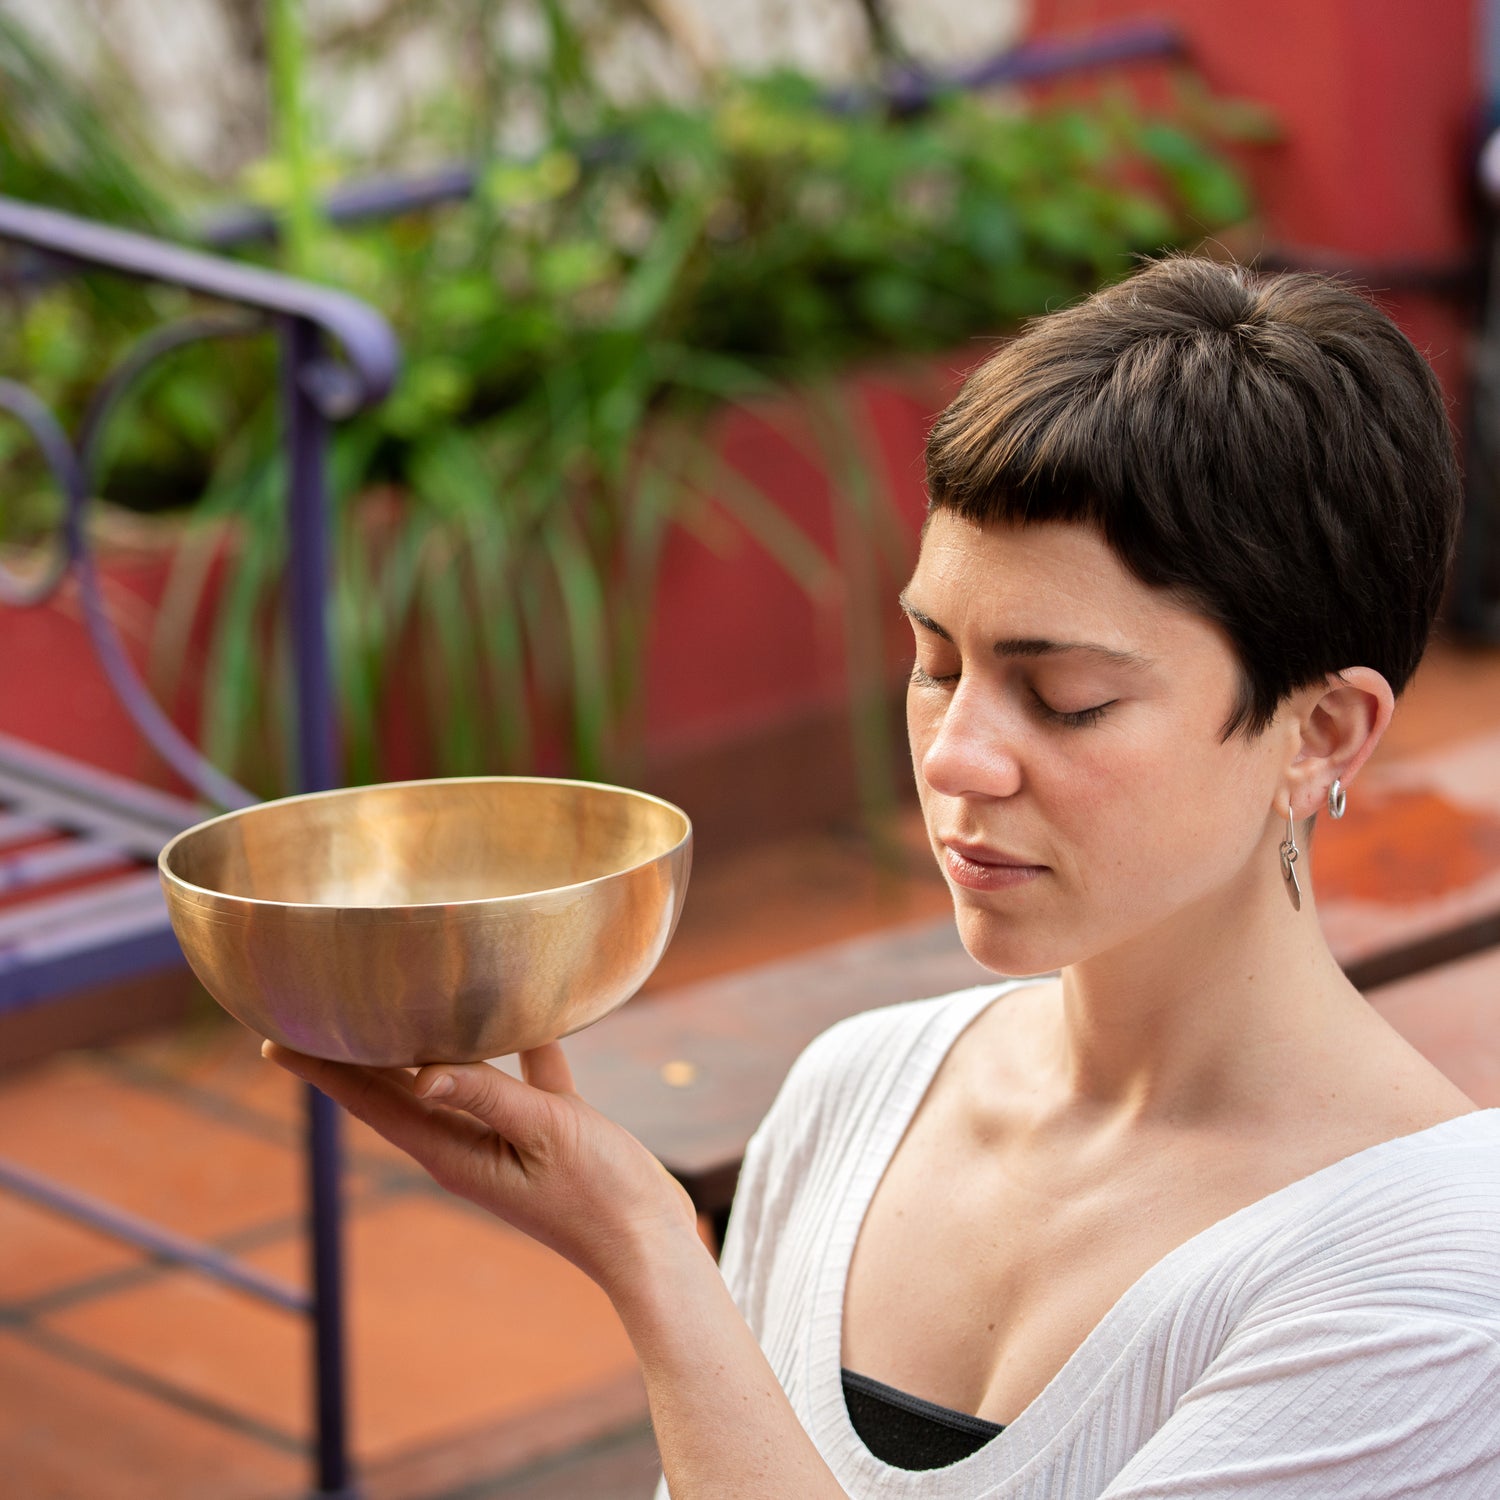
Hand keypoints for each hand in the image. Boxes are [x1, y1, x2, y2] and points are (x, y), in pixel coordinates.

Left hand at [263, 1040, 700, 1296]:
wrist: (649, 1241)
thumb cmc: (600, 1192)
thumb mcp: (545, 1132)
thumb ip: (487, 1096)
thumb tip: (419, 1071)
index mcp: (453, 1152)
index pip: (372, 1103)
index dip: (324, 1072)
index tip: (274, 1043)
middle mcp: (465, 1146)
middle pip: (393, 1092)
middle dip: (350, 1057)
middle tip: (308, 1016)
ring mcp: (502, 1141)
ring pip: (450, 1082)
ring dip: (420, 1048)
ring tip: (394, 1012)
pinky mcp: (543, 1132)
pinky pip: (517, 1082)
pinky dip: (516, 1051)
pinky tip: (530, 1018)